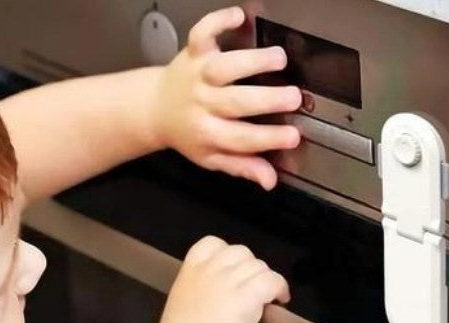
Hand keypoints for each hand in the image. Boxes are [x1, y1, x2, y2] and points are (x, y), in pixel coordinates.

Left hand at [156, 6, 301, 189]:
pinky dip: (217, 21)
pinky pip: (201, 34)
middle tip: (294, 97)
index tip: (293, 136)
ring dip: (251, 61)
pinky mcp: (192, 52)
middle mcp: (203, 104)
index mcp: (209, 134)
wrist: (154, 110)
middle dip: (267, 100)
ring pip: (224, 67)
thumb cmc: (190, 135)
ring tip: (280, 58)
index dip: (268, 138)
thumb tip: (270, 181)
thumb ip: (243, 167)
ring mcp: (197, 76)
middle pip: (236, 102)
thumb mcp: (213, 158)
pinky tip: (239, 16)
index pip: (242, 139)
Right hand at [158, 236, 289, 322]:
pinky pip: (274, 280)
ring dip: (266, 280)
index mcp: (190, 270)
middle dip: (250, 269)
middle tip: (252, 289)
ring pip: (260, 266)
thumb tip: (221, 289)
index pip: (212, 243)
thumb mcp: (183, 304)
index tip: (234, 271)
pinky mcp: (249, 294)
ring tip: (266, 298)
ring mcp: (230, 280)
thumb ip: (200, 289)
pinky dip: (281, 289)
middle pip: (241, 252)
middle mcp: (211, 269)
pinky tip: (280, 300)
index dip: (228, 255)